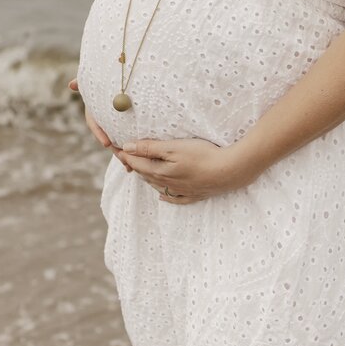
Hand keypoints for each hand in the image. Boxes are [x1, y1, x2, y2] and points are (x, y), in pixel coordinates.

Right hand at [68, 78, 132, 172]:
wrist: (119, 85)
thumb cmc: (104, 80)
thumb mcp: (95, 82)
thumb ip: (84, 83)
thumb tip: (71, 84)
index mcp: (95, 112)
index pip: (95, 124)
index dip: (100, 134)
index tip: (106, 143)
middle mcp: (103, 122)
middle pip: (107, 137)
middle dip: (114, 148)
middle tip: (121, 156)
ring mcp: (113, 128)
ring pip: (116, 144)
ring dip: (122, 155)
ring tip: (128, 165)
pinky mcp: (124, 131)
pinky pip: (125, 144)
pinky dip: (130, 154)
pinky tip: (134, 167)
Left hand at [113, 136, 247, 203]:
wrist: (230, 171)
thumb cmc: (202, 155)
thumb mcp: (174, 147)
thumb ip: (150, 148)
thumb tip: (127, 148)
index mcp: (161, 172)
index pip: (137, 163)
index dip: (125, 155)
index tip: (115, 148)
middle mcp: (168, 184)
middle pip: (146, 175)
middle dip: (134, 165)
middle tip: (124, 156)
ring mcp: (182, 191)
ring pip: (157, 186)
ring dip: (147, 177)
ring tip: (140, 170)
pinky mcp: (194, 195)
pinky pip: (175, 198)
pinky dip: (165, 195)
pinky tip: (161, 195)